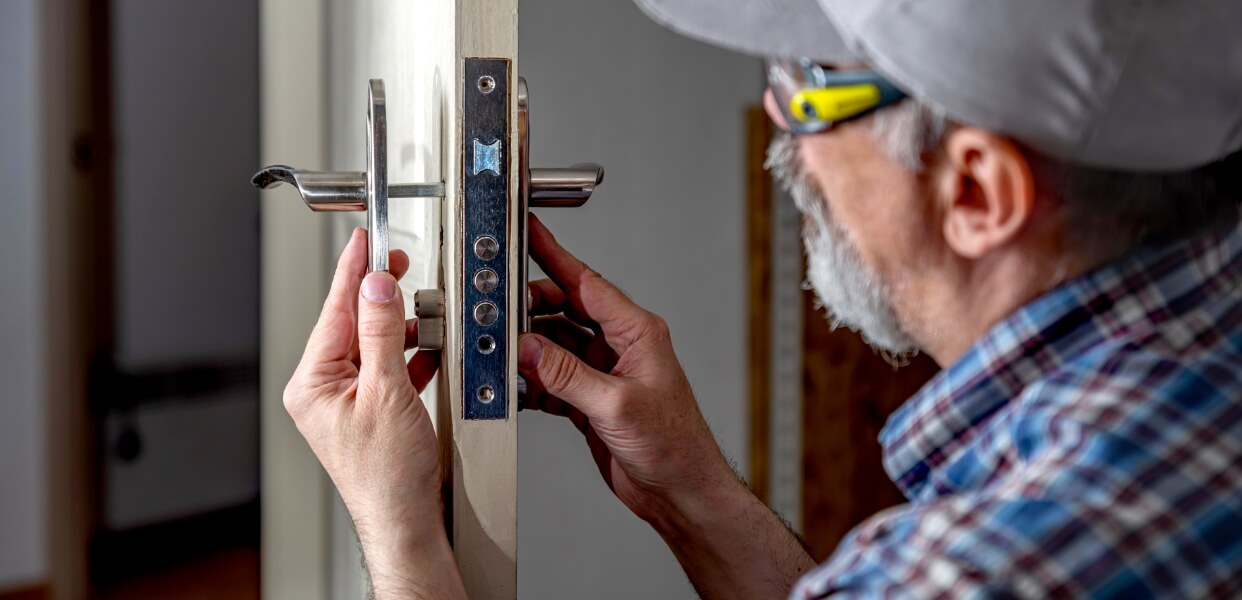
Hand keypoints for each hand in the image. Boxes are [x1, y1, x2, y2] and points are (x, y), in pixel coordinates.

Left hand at [283, 227, 463, 598]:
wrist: (406, 519)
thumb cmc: (387, 474)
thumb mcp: (387, 390)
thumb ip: (383, 331)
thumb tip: (377, 286)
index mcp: (311, 383)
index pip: (334, 311)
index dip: (353, 272)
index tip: (364, 241)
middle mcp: (321, 390)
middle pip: (352, 324)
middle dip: (380, 297)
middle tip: (398, 266)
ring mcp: (344, 402)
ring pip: (372, 345)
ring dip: (400, 328)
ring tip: (422, 313)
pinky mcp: (368, 412)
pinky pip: (386, 369)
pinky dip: (408, 356)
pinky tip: (426, 349)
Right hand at [520, 216, 814, 599]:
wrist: (680, 491)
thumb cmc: (673, 445)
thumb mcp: (615, 405)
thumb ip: (567, 374)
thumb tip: (528, 347)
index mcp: (636, 332)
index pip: (586, 283)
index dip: (554, 255)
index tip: (528, 233)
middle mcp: (619, 346)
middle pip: (563, 310)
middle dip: (529, 310)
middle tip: (498, 312)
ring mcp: (604, 372)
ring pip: (554, 345)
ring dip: (529, 350)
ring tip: (503, 353)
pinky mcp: (590, 399)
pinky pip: (552, 377)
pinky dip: (533, 381)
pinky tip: (519, 386)